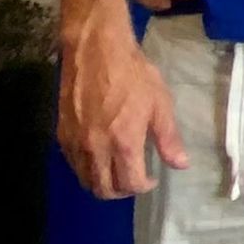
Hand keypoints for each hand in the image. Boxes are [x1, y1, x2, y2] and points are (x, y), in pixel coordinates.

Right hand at [57, 21, 188, 198]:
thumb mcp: (160, 104)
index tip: (152, 179)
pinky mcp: (62, 134)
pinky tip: (100, 157)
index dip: (142, 187)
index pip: (129, 183)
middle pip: (103, 189)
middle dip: (122, 191)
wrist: (96, 52)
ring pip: (85, 180)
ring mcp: (76, 142)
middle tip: (134, 180)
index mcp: (124, 142)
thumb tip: (181, 165)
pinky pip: (73, 164)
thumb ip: (169, 139)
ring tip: (118, 171)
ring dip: (102, 183)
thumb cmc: (134, 75)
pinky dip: (87, 169)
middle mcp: (96, 148)